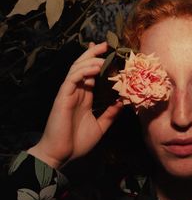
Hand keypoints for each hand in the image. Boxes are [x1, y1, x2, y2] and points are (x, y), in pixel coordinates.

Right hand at [28, 42, 122, 168]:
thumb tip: (123, 102)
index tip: (108, 52)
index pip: (91, 74)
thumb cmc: (77, 142)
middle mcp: (76, 92)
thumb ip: (110, 114)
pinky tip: (95, 67)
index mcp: (84, 97)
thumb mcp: (100, 126)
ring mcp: (68, 93)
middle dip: (93, 53)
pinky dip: (84, 71)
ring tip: (104, 53)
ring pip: (77, 69)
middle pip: (83, 66)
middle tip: (106, 44)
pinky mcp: (62, 97)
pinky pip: (72, 79)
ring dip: (90, 59)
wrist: (61, 155)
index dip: (97, 61)